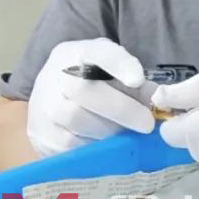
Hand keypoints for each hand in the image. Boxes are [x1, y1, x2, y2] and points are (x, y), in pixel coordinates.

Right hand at [27, 38, 155, 156]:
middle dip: (119, 108)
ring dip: (108, 130)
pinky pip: (70, 144)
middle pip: (82, 89)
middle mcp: (55, 75)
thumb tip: (156, 100)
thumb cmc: (89, 86)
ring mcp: (43, 105)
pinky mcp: (42, 135)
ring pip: (75, 119)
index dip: (118, 64)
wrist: (48, 103)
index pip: (96, 52)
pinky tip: (106, 145)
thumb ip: (133, 83)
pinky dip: (94, 146)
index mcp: (75, 53)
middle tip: (146, 123)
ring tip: (125, 134)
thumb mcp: (111, 73)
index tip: (138, 79)